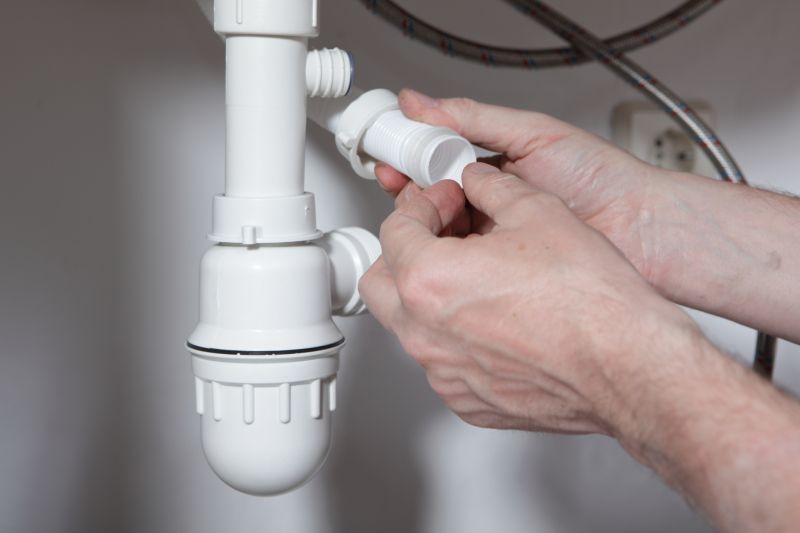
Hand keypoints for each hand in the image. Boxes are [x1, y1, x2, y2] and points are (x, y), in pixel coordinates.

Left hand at [360, 162, 701, 434]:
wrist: (629, 367)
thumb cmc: (592, 303)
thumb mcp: (539, 212)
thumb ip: (493, 188)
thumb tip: (480, 181)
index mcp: (429, 280)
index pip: (395, 229)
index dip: (422, 205)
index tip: (446, 202)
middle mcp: (425, 333)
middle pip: (383, 279)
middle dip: (406, 249)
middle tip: (442, 234)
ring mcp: (444, 373)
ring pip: (410, 323)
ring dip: (428, 293)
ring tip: (473, 275)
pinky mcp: (468, 400)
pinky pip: (442, 361)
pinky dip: (454, 335)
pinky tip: (493, 319)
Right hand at [376, 89, 664, 284]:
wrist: (641, 230)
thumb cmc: (600, 179)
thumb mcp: (531, 134)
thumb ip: (475, 119)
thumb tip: (422, 103)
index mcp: (493, 164)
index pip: (438, 158)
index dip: (412, 156)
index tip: (391, 153)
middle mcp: (490, 201)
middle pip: (433, 197)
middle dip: (413, 191)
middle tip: (399, 183)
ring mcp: (494, 239)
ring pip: (443, 232)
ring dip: (427, 223)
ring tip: (422, 213)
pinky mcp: (501, 272)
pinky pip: (463, 262)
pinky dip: (448, 255)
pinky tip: (441, 246)